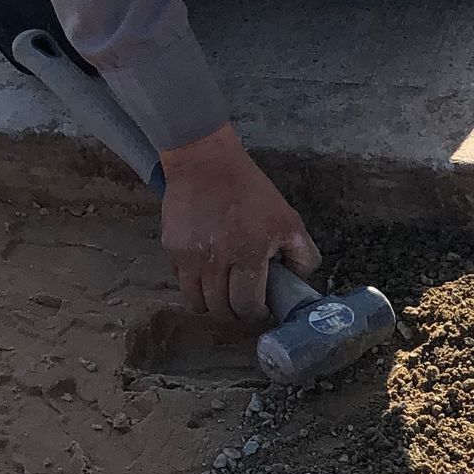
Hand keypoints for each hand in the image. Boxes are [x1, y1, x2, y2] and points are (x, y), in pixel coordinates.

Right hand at [157, 124, 319, 321]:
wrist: (204, 160)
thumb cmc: (250, 191)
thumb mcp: (288, 219)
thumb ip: (303, 255)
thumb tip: (298, 282)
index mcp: (248, 254)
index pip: (247, 305)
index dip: (255, 313)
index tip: (260, 307)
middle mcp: (216, 260)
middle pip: (222, 309)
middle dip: (235, 312)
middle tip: (242, 302)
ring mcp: (190, 256)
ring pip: (197, 302)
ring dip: (212, 304)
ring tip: (222, 294)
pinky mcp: (170, 248)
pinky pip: (181, 283)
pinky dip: (194, 286)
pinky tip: (206, 275)